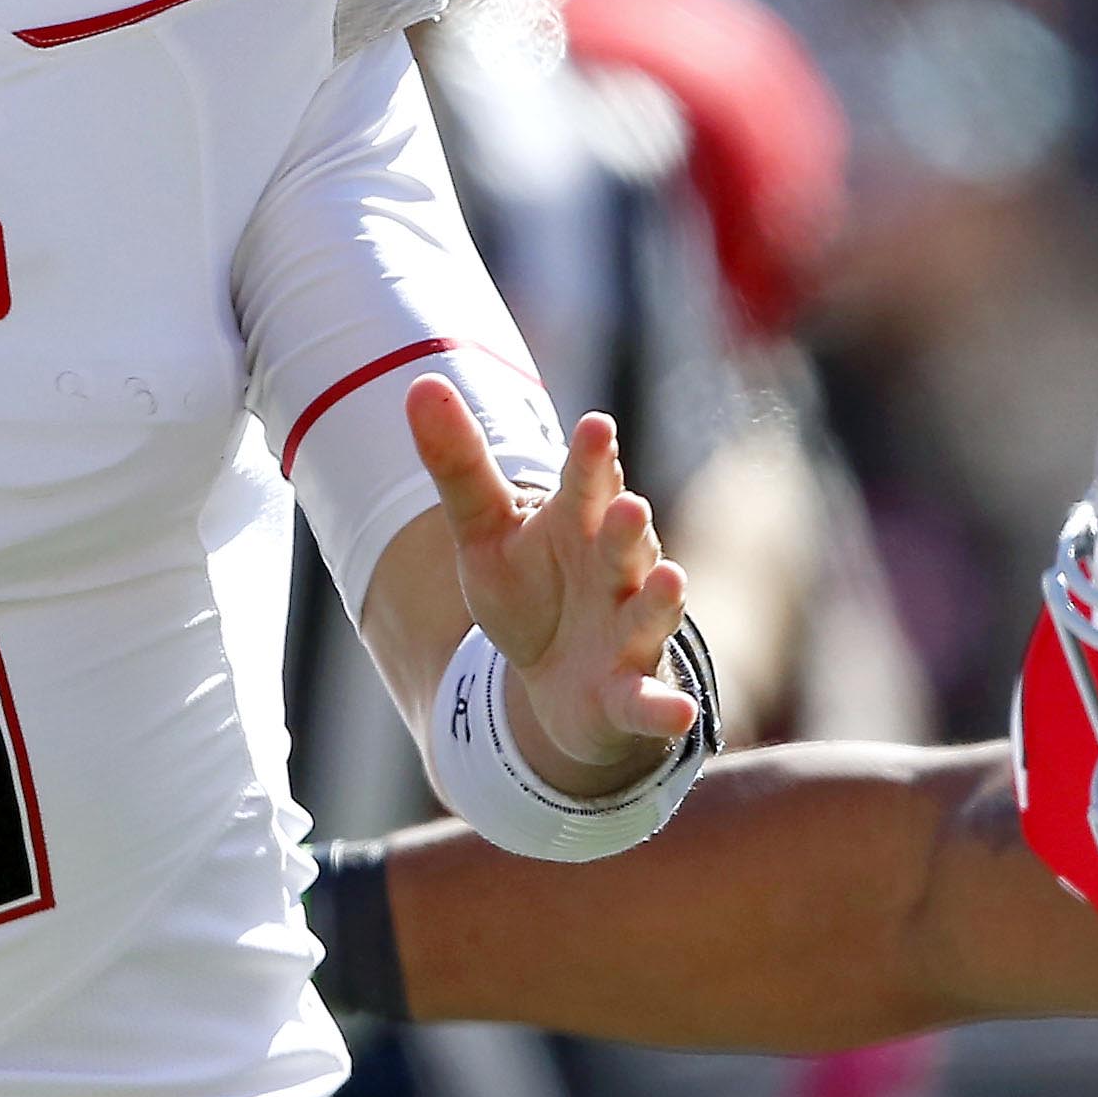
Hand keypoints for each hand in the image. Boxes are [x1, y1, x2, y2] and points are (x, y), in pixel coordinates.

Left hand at [407, 376, 694, 797]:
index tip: (594, 426)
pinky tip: (677, 715)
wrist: (559, 683)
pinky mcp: (628, 693)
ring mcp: (628, 632)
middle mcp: (615, 571)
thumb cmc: (530, 590)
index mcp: (581, 522)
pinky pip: (648, 702)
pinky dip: (662, 709)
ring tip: (671, 579)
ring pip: (648, 613)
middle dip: (628, 526)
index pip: (587, 483)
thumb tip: (421, 381)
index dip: (592, 458)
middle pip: (624, 544)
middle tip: (628, 503)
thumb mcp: (483, 529)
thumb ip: (458, 462)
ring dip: (659, 600)